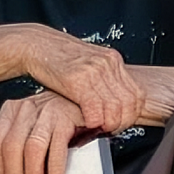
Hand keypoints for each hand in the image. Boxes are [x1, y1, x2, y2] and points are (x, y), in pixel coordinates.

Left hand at [0, 92, 84, 173]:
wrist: (82, 101)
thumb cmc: (52, 113)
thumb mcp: (23, 117)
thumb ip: (1, 128)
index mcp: (12, 111)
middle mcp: (27, 110)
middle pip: (12, 147)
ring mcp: (47, 114)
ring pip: (32, 148)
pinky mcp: (67, 120)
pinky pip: (58, 149)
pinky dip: (55, 172)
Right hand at [23, 27, 143, 132]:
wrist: (35, 44)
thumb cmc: (59, 59)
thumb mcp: (89, 66)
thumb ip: (104, 82)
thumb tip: (115, 107)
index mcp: (113, 60)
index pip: (137, 95)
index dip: (132, 114)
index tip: (121, 123)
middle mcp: (107, 63)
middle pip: (130, 103)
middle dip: (122, 122)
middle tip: (110, 129)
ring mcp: (93, 70)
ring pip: (115, 108)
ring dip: (108, 124)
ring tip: (98, 128)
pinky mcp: (77, 79)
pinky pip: (95, 108)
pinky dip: (93, 121)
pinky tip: (87, 122)